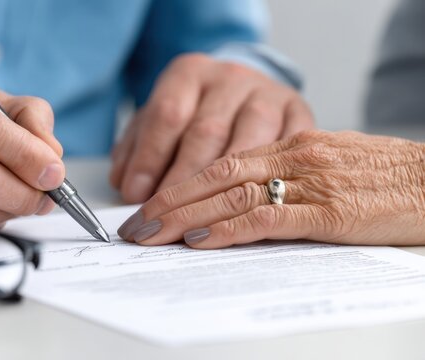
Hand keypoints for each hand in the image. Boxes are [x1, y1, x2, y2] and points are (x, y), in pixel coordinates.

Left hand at [110, 53, 313, 202]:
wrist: (252, 94)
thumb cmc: (198, 114)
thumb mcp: (163, 119)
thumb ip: (138, 146)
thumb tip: (123, 183)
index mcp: (191, 72)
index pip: (167, 114)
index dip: (149, 158)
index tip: (133, 194)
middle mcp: (232, 79)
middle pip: (204, 133)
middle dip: (179, 182)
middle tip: (159, 222)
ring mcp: (269, 97)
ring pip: (244, 150)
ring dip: (215, 195)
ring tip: (191, 228)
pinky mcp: (301, 118)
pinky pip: (281, 161)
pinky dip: (256, 195)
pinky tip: (234, 218)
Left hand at [117, 130, 424, 247]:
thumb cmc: (383, 179)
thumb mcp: (327, 168)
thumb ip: (285, 178)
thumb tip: (240, 203)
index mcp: (289, 143)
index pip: (219, 160)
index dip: (178, 184)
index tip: (149, 206)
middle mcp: (292, 155)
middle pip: (214, 174)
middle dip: (169, 201)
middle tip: (134, 226)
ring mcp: (310, 181)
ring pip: (232, 193)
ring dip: (186, 216)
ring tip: (152, 235)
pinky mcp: (330, 211)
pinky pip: (269, 217)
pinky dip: (230, 229)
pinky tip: (201, 240)